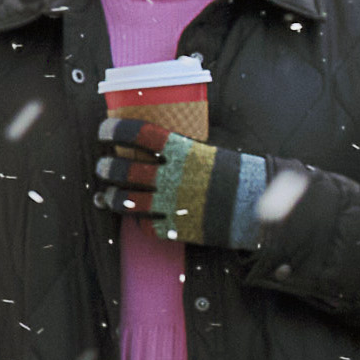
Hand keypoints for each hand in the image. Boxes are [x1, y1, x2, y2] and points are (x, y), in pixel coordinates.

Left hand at [95, 115, 272, 249]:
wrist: (257, 207)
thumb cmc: (235, 175)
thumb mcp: (208, 152)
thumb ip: (180, 150)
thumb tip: (152, 144)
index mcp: (182, 150)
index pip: (138, 134)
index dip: (114, 131)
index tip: (103, 131)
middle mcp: (172, 175)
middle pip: (124, 169)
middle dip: (106, 167)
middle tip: (102, 165)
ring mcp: (171, 203)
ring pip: (126, 201)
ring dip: (110, 196)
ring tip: (105, 194)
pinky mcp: (175, 228)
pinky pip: (144, 225)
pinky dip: (135, 220)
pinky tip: (131, 216)